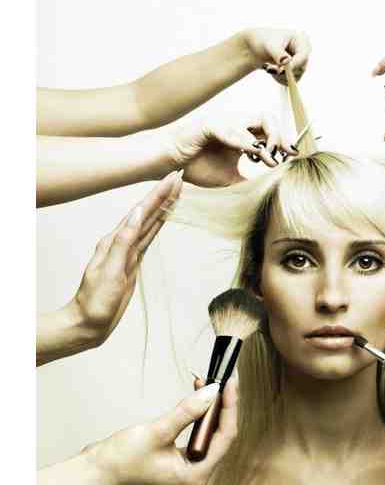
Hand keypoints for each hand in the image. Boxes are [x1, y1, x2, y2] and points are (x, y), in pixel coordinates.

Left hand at [71, 172, 181, 345]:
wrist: (87, 324)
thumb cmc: (95, 301)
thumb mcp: (109, 271)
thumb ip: (123, 241)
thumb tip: (138, 214)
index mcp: (114, 241)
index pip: (141, 212)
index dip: (158, 195)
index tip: (172, 179)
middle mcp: (121, 242)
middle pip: (147, 213)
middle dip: (163, 195)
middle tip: (178, 177)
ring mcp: (127, 252)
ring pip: (150, 224)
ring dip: (163, 207)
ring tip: (176, 191)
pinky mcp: (132, 262)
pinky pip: (149, 238)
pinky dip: (158, 225)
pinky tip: (164, 218)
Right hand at [83, 377, 237, 484]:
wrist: (98, 469)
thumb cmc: (121, 460)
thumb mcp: (157, 432)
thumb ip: (186, 412)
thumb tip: (211, 392)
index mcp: (195, 474)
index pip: (225, 436)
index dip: (229, 407)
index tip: (229, 384)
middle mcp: (196, 471)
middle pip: (221, 432)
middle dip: (222, 403)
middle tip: (222, 378)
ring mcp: (190, 464)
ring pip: (211, 430)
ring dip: (210, 405)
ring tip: (207, 382)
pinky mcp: (182, 455)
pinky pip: (199, 430)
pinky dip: (199, 412)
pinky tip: (198, 393)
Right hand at [170, 113, 296, 186]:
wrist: (172, 167)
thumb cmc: (198, 169)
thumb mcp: (231, 180)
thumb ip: (250, 182)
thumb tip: (270, 190)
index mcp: (243, 138)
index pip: (270, 133)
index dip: (283, 142)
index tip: (293, 155)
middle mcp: (237, 128)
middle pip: (268, 120)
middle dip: (280, 136)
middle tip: (283, 155)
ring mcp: (225, 124)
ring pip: (256, 120)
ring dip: (267, 139)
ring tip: (269, 159)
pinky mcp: (210, 125)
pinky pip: (232, 129)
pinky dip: (244, 141)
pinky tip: (253, 154)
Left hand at [241, 27, 310, 84]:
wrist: (256, 45)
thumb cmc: (263, 40)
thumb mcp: (270, 45)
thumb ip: (278, 53)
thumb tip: (286, 62)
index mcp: (301, 40)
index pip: (303, 56)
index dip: (294, 65)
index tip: (281, 70)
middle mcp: (303, 51)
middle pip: (301, 68)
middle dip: (285, 71)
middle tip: (269, 69)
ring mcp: (300, 62)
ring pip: (296, 76)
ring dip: (281, 76)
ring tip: (269, 68)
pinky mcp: (295, 71)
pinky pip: (291, 81)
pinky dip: (280, 79)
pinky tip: (272, 72)